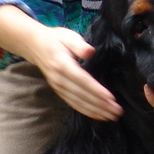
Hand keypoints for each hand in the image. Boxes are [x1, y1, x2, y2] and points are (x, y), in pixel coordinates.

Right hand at [0, 5, 120, 121]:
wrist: (35, 46)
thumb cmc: (56, 39)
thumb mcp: (68, 36)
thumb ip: (79, 44)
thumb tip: (90, 51)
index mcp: (63, 65)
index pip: (83, 81)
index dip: (97, 91)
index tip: (111, 98)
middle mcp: (60, 79)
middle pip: (83, 95)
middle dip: (101, 105)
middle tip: (118, 112)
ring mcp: (58, 88)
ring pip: (79, 103)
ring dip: (96, 111)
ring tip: (112, 116)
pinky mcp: (59, 92)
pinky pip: (74, 104)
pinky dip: (87, 111)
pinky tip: (98, 115)